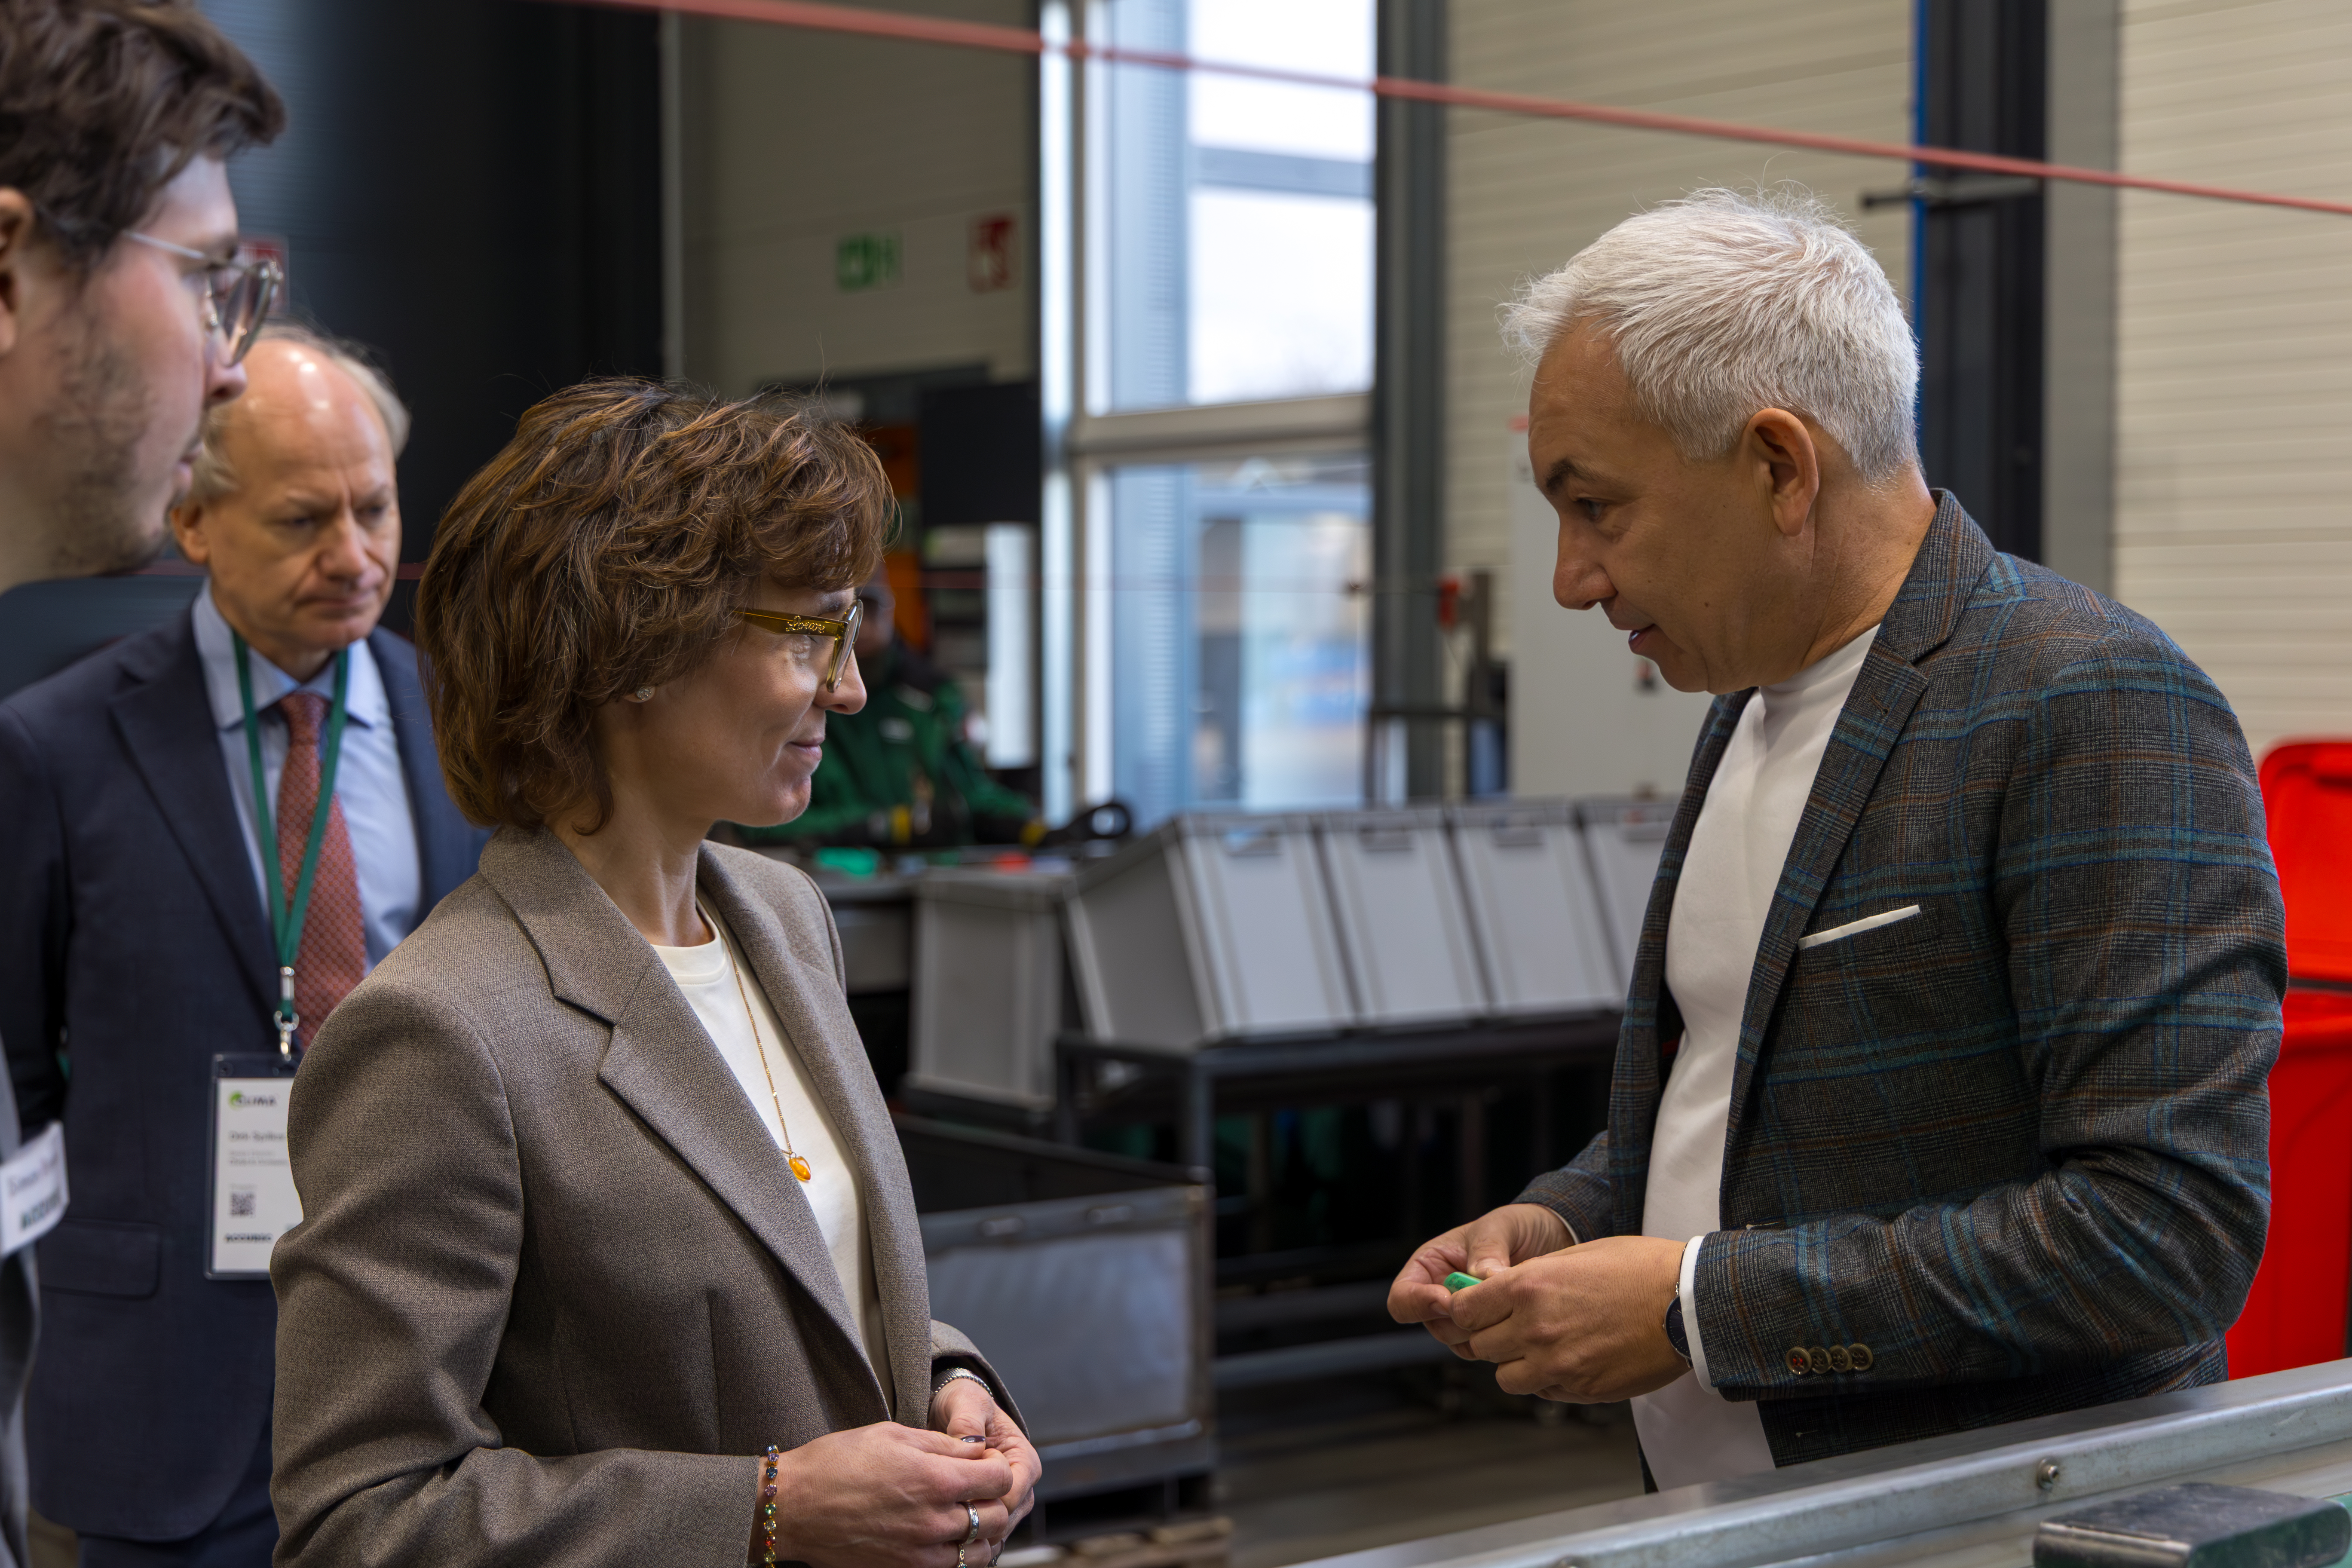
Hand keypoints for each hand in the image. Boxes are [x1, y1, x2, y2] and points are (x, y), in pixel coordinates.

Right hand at [761, 1421, 1013, 1567]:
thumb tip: (977, 1449)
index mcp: (934, 1479)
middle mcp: (933, 1520)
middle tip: (980, 1489)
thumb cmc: (836, 1463)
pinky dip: (959, 1556)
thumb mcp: (893, 1434)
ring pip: (979, 1552)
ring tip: (966, 1516)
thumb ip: (942, 1444)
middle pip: (998, 1518)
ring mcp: (920, 1553)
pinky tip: (947, 1539)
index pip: (1000, 1478)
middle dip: (996, 1500)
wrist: (794, 1505)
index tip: (988, 1462)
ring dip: (982, 1534)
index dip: (1000, 1466)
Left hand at [932, 1376, 1040, 1538]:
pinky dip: (967, 1533)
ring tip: (939, 1516)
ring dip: (970, 1529)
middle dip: (976, 1520)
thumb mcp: (967, 1402)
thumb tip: (969, 1443)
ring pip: (996, 1530)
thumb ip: (968, 1420)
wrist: (953, 1410)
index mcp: (1025, 1460)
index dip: (984, 1500)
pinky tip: (943, 1524)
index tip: (954, 1494)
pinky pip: (984, 1532)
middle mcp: (1022, 1484)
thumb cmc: (965, 1403)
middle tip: (942, 1511)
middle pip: (1007, 1519)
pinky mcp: (993, 1509)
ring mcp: (1009, 1500)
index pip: (1013, 1495)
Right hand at [1388, 1203, 1574, 1352]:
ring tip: (1510, 1305)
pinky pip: (1484, 1349)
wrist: (1549, 1239)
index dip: (1419, 1304)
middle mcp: (1439, 1296)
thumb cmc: (1516, 1227)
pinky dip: (1499, 1340)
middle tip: (1491, 1304)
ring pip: (1458, 1341)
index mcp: (1429, 1266)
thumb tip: (1480, 1279)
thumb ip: (1486, 1250)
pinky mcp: (1488, 1331)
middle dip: (1460, 1319)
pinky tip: (1519, 1319)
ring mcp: (1463, 1317)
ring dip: (1482, 1330)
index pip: (1402, 1299)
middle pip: (1431, 1326)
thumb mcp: (1499, 1227)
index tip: (1448, 1299)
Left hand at [1445, 1233, 1689, 1402]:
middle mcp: (1535, 1328)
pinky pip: (1543, 1392)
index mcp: (1528, 1286)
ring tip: (1542, 1347)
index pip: (1463, 1310)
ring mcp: (1558, 1364)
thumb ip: (1532, 1276)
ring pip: (1506, 1377)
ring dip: (1516, 1364)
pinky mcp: (1582, 1389)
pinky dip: (1546, 1381)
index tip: (1472, 1310)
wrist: (1689, 1303)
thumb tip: (1502, 1290)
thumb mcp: (1576, 1255)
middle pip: (1480, 1346)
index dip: (1463, 1311)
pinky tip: (1570, 1360)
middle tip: (1509, 1327)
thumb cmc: (1639, 1268)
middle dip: (1489, 1336)